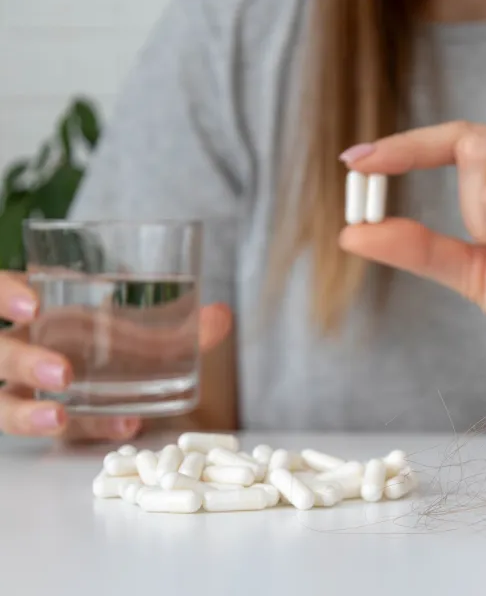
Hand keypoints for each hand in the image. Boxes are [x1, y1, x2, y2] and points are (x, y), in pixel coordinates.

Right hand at [0, 271, 231, 439]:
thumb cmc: (111, 343)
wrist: (102, 380)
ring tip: (60, 418)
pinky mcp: (36, 423)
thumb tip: (222, 315)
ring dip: (25, 414)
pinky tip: (122, 428)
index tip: (36, 304)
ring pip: (0, 404)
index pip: (0, 292)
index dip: (8, 295)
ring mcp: (15, 389)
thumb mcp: (136, 329)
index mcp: (31, 312)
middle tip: (61, 374)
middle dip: (20, 362)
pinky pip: (48, 434)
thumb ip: (176, 325)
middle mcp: (16, 348)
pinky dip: (85, 431)